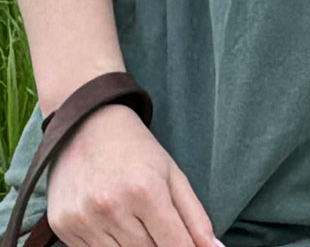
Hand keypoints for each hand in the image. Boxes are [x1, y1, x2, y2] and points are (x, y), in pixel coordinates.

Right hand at [46, 103, 219, 246]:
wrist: (87, 126)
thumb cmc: (137, 151)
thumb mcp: (173, 175)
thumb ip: (194, 216)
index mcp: (146, 190)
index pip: (173, 243)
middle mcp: (112, 207)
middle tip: (163, 233)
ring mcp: (84, 220)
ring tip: (139, 225)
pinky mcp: (62, 228)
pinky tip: (115, 227)